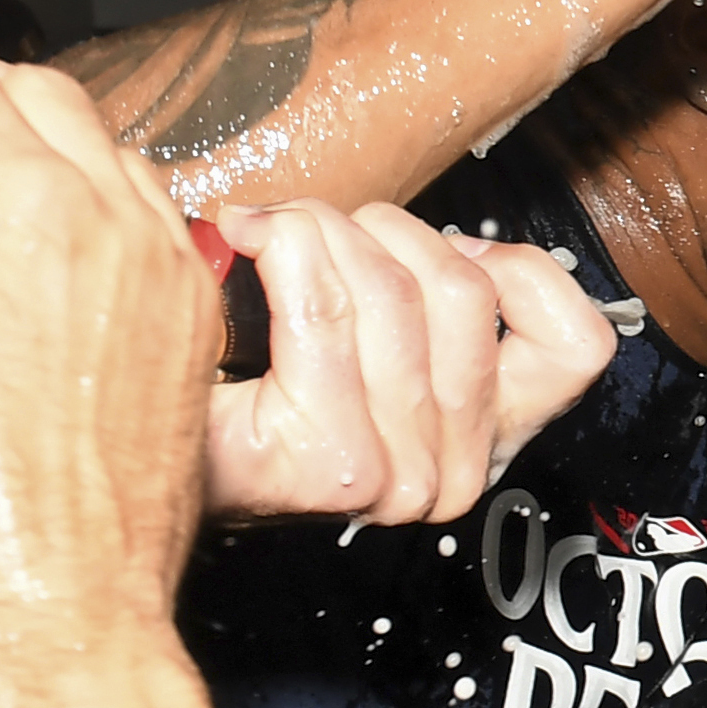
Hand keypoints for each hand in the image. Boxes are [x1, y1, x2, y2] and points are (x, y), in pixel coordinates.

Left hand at [201, 199, 617, 521]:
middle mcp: (453, 476)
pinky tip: (253, 241)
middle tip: (312, 228)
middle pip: (464, 291)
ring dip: (320, 229)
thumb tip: (467, 243)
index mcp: (483, 447)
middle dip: (382, 229)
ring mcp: (396, 479)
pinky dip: (287, 246)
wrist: (130, 466)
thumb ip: (443, 309)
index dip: (518, 270)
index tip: (446, 249)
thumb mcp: (385, 356)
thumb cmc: (241, 392)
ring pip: (390, 289)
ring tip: (270, 234)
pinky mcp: (325, 465)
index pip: (576, 347)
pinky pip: (325, 306)